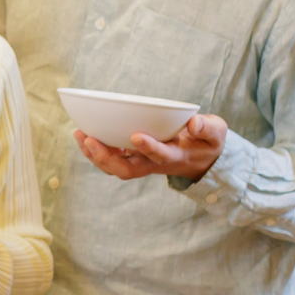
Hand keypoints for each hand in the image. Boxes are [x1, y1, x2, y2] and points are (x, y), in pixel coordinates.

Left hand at [74, 113, 228, 181]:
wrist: (202, 158)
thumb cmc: (207, 141)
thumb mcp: (215, 132)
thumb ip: (207, 128)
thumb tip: (193, 123)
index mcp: (175, 156)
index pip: (160, 156)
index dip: (149, 148)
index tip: (136, 135)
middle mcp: (154, 164)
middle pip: (127, 170)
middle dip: (106, 157)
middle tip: (89, 139)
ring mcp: (142, 164)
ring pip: (114, 167)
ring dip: (95, 154)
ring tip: (79, 134)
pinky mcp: (134, 159)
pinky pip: (111, 159)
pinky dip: (95, 149)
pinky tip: (83, 134)